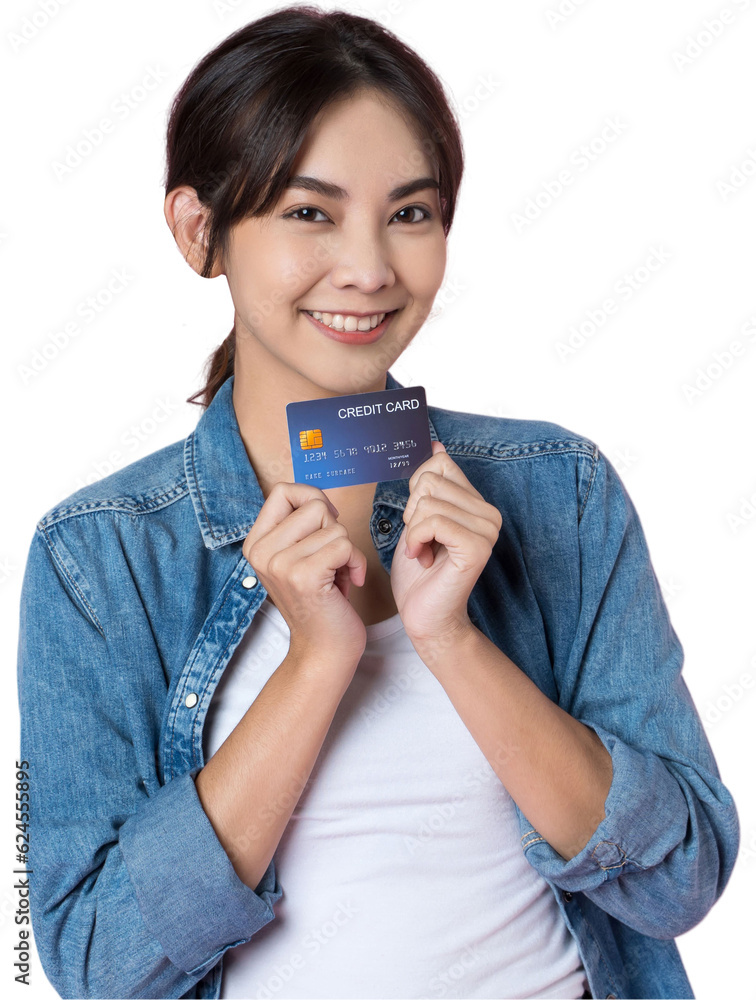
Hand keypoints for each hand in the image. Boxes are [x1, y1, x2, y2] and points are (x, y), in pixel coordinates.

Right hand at [242, 482, 367, 665]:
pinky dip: (357, 563)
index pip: (282, 491)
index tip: (324, 524)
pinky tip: (350, 582)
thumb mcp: (300, 556)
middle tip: (331, 559)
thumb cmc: (321, 601)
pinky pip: (345, 545)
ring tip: (337, 575)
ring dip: (347, 551)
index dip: (312, 498)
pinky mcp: (304, 576)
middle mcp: (261, 552)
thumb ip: (301, 526)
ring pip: (334, 527)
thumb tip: (318, 497)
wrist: (323, 651)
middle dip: (334, 528)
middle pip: (314, 505)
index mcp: (256, 543)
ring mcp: (280, 564)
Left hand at [390, 441, 502, 648]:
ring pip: (427, 502)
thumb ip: (428, 485)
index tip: (420, 523)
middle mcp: (489, 513)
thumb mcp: (418, 518)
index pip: (438, 465)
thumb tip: (436, 445)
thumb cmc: (420, 572)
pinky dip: (416, 540)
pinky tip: (422, 558)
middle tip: (422, 542)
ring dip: (413, 531)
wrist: (425, 616)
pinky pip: (432, 522)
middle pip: (428, 482)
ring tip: (423, 553)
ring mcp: (487, 530)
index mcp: (477, 503)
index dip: (416, 492)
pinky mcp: (477, 547)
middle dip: (412, 513)